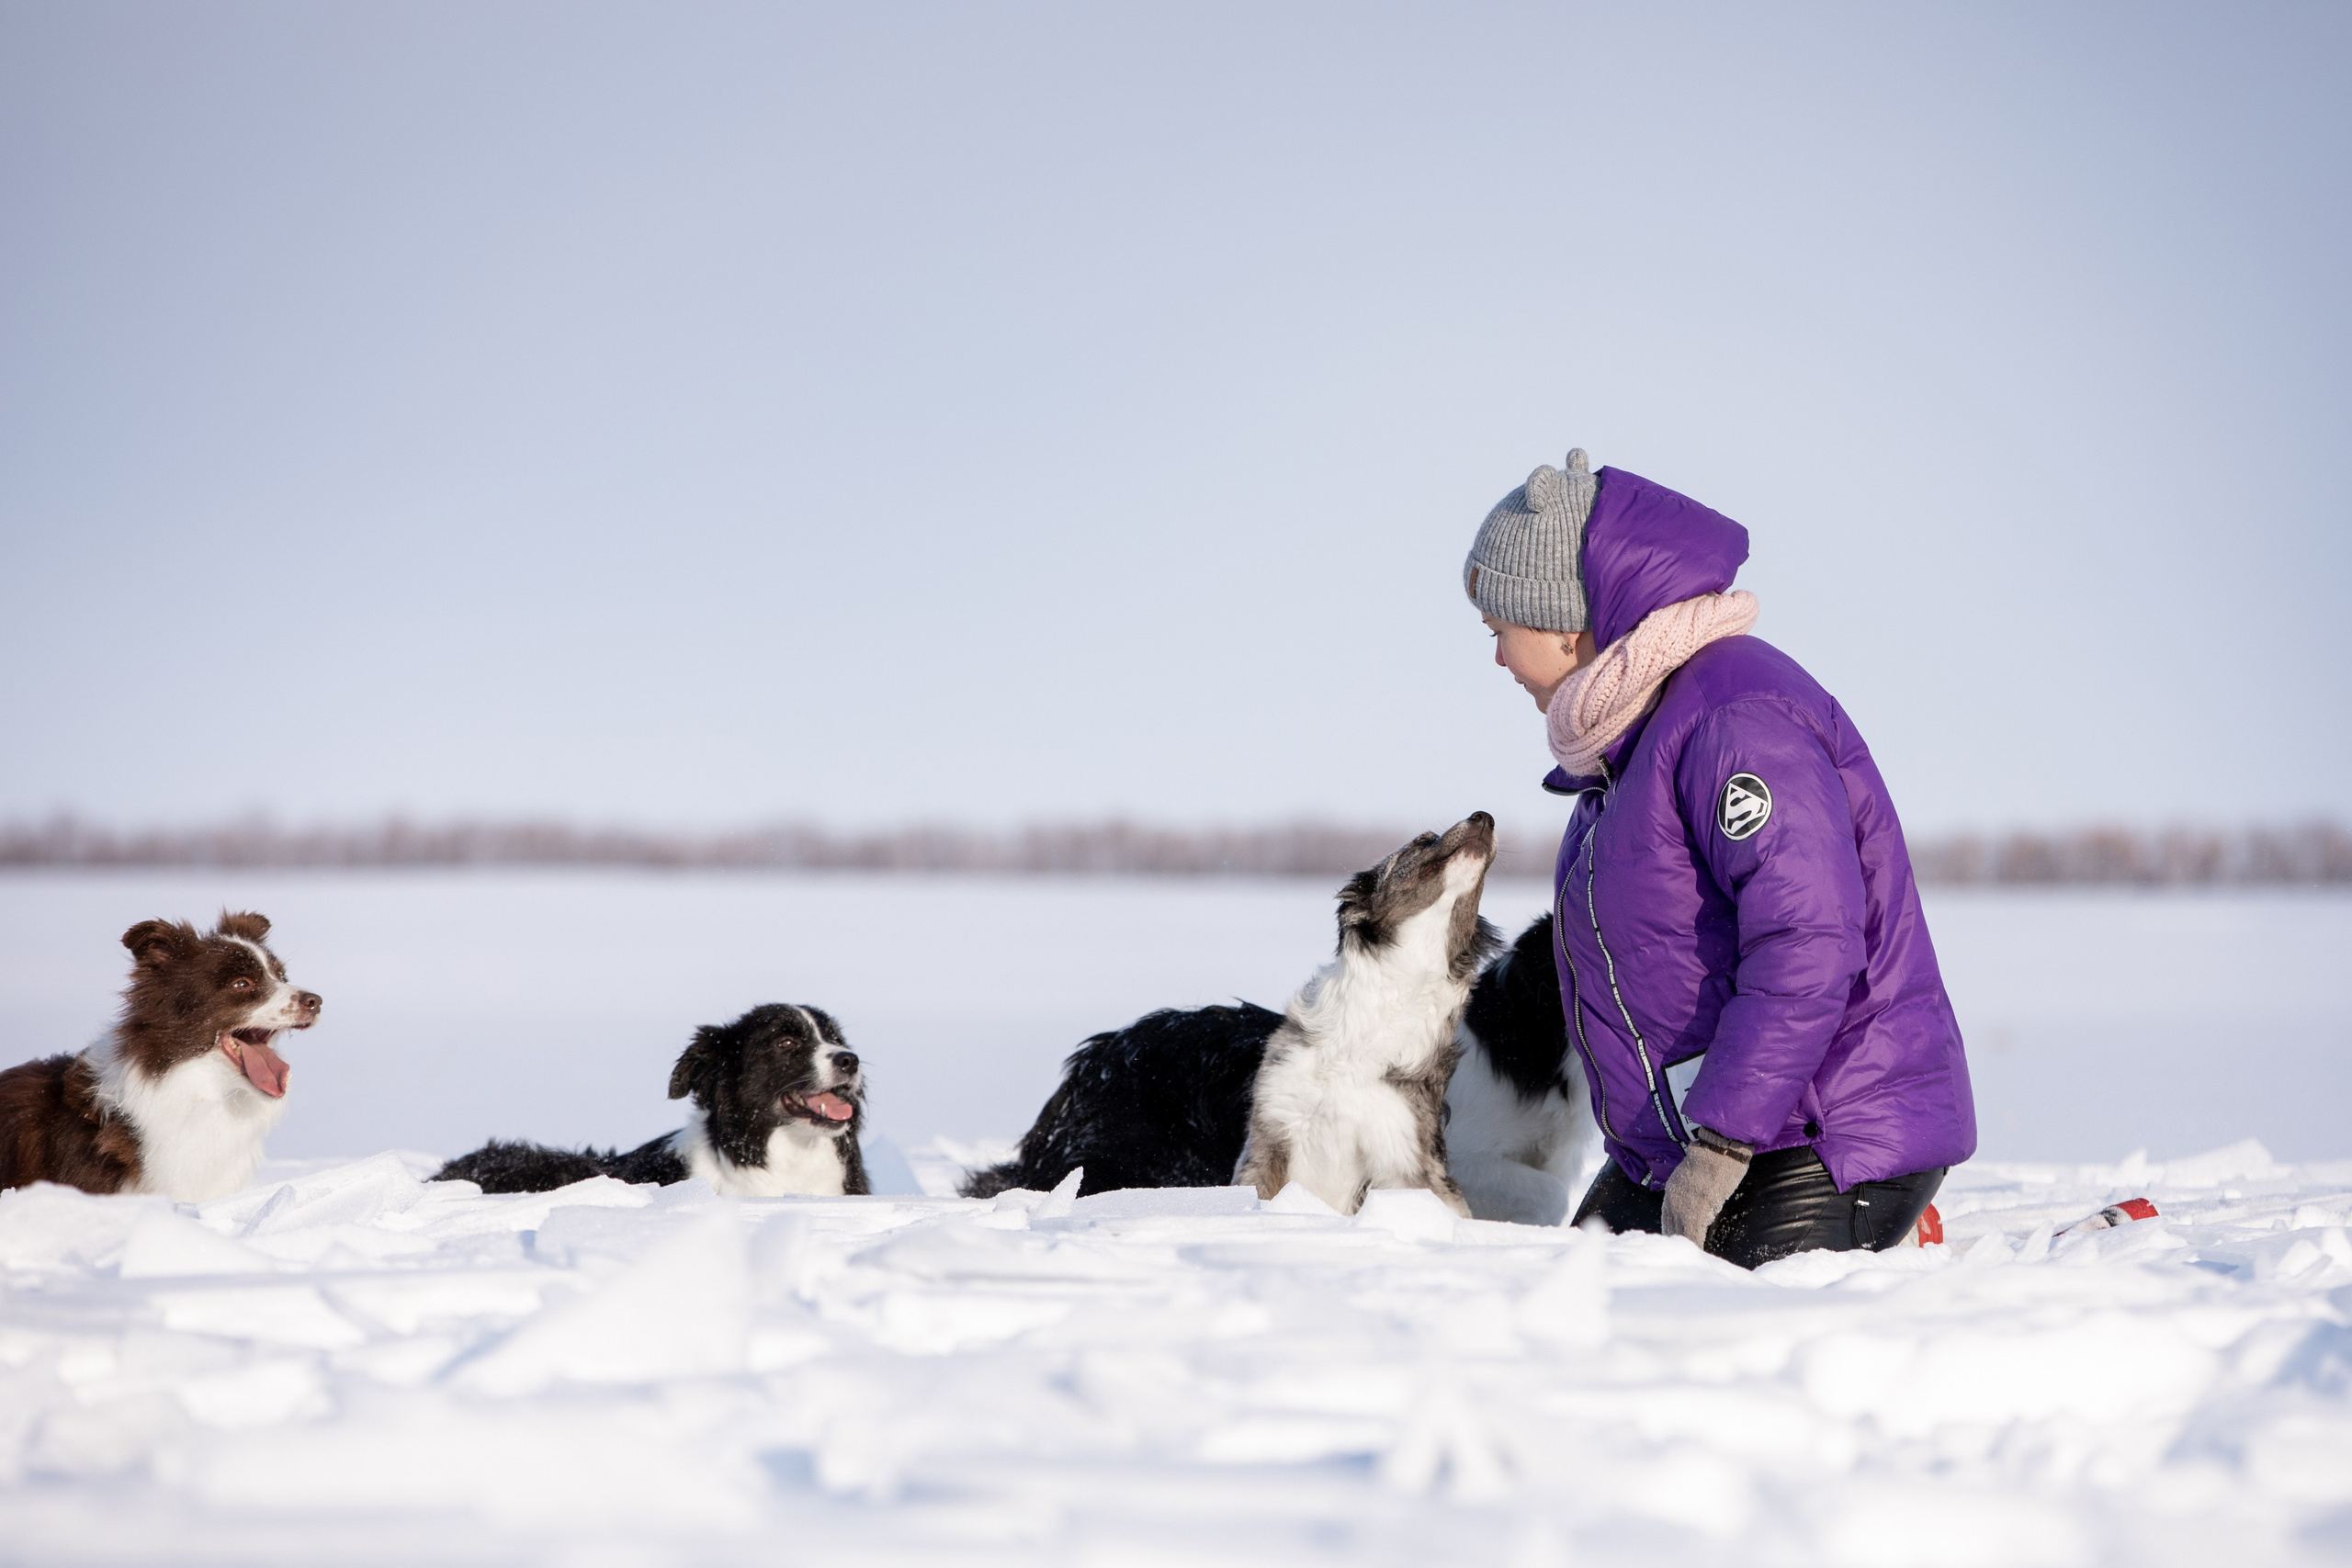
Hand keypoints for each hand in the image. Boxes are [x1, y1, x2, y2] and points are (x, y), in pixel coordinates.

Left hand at [1660, 1127, 1751, 1246]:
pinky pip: (1693, 1234)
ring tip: (1688, 1259)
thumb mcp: (1693, 1177)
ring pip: (1680, 1233)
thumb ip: (1690, 1191)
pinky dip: (1696, 1245)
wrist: (1718, 1150)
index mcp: (1671, 1191)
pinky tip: (1700, 1254)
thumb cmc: (1713, 1160)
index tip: (1674, 1239)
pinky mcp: (1696, 1212)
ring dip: (1685, 1245)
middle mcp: (1672, 1200)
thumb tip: (1698, 1203)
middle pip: (1670, 1227)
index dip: (1671, 1229)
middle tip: (1679, 1255)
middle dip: (1675, 1240)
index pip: (1667, 1217)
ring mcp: (1683, 1207)